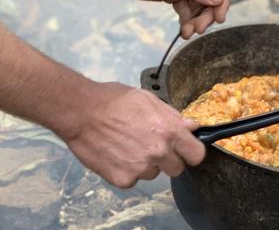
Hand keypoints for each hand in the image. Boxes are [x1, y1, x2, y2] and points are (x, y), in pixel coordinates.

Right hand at [64, 81, 205, 188]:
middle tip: (151, 144)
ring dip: (146, 163)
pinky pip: (133, 179)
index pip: (196, 154)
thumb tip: (191, 126)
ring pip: (153, 174)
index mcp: (167, 130)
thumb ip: (171, 115)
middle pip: (177, 168)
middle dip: (168, 158)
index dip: (191, 151)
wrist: (82, 112)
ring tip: (128, 144)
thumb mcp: (146, 98)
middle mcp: (157, 152)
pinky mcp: (124, 180)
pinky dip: (127, 169)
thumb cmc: (112, 100)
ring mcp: (140, 168)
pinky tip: (117, 152)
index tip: (186, 149)